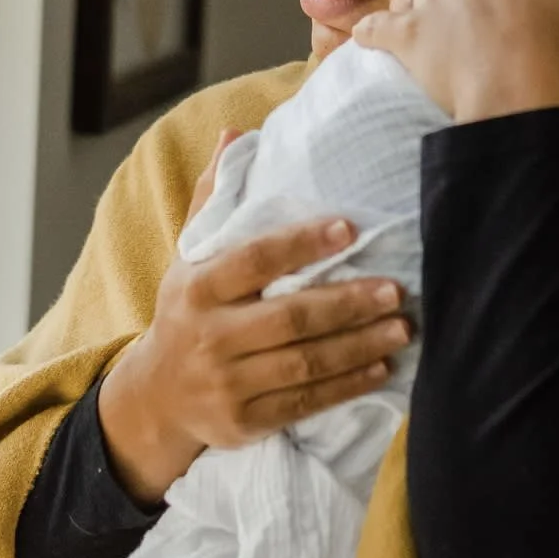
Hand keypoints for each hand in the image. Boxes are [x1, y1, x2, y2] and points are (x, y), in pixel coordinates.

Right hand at [98, 129, 409, 503]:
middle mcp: (209, 336)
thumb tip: (235, 135)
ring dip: (359, 346)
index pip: (254, 260)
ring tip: (404, 327)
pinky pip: (305, 403)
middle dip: (348, 303)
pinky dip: (347, 386)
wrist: (155, 397)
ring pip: (304, 364)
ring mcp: (226, 384)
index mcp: (196, 288)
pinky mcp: (244, 422)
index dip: (302, 244)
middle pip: (290, 318)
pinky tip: (382, 368)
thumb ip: (213, 198)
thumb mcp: (186, 256)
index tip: (350, 229)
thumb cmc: (187, 311)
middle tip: (397, 289)